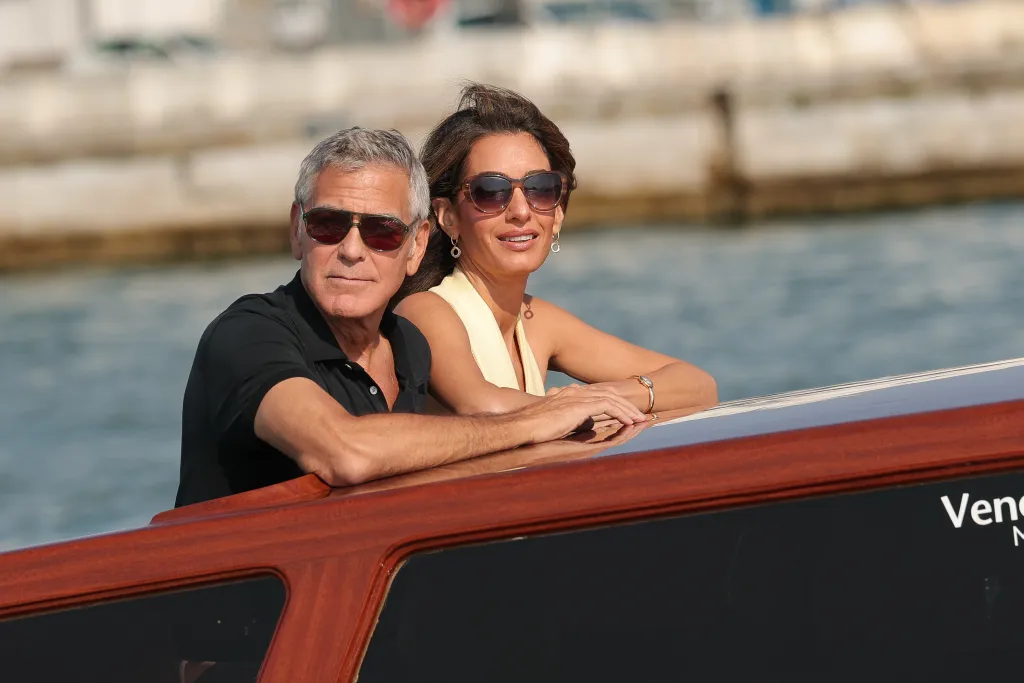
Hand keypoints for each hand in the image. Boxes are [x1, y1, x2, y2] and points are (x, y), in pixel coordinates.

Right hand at [512, 384, 647, 443]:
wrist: (522, 426)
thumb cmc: (533, 429)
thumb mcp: (555, 423)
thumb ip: (570, 421)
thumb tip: (584, 428)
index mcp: (569, 396)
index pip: (599, 396)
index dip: (615, 405)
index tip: (627, 415)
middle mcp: (575, 393)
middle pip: (609, 395)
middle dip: (627, 406)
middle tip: (641, 417)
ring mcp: (577, 397)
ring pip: (612, 399)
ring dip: (628, 410)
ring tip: (641, 421)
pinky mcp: (580, 405)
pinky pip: (608, 406)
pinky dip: (621, 413)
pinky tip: (629, 422)